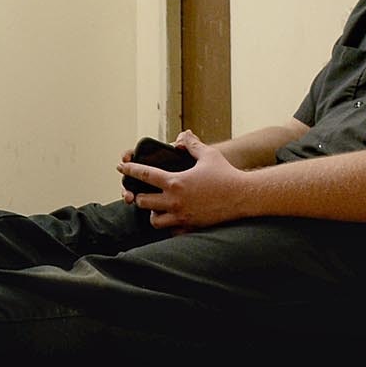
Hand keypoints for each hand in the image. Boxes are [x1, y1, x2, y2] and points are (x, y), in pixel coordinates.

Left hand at [118, 131, 250, 230]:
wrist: (244, 197)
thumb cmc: (227, 174)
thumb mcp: (209, 154)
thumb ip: (192, 144)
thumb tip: (183, 135)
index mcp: (176, 182)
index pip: (144, 175)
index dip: (129, 170)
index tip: (121, 167)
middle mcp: (175, 201)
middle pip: (142, 201)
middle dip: (139, 196)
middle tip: (141, 193)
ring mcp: (182, 216)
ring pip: (154, 220)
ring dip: (152, 213)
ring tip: (156, 207)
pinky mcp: (191, 228)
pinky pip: (171, 231)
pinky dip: (168, 225)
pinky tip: (172, 218)